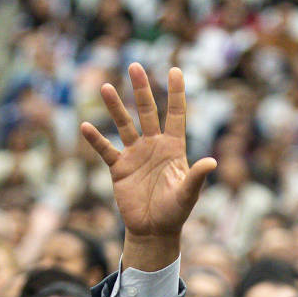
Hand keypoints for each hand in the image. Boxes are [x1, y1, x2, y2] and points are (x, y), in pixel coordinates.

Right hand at [81, 63, 215, 269]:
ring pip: (124, 125)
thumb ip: (197, 177)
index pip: (175, 114)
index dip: (176, 92)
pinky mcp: (119, 168)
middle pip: (147, 112)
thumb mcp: (188, 194)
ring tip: (106, 87)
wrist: (154, 230)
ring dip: (116, 107)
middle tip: (135, 66)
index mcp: (174, 147)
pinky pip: (106, 150)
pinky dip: (96, 139)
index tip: (174, 70)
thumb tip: (212, 162)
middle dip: (141, 89)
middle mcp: (154, 145)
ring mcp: (135, 155)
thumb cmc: (176, 212)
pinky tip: (85, 125)